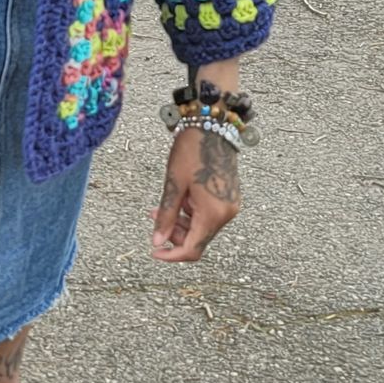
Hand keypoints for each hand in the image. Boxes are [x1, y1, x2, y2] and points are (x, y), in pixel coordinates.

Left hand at [149, 123, 240, 261]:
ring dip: (181, 223)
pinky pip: (208, 215)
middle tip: (154, 216)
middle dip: (174, 234)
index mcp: (213, 213)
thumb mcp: (173, 185)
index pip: (192, 249)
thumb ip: (166, 216)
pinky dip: (191, 213)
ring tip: (161, 207)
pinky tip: (179, 199)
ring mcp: (230, 206)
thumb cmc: (191, 152)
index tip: (153, 251)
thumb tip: (157, 241)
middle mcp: (226, 214)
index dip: (172, 255)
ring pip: (202, 228)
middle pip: (198, 240)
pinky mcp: (229, 199)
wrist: (212, 128)